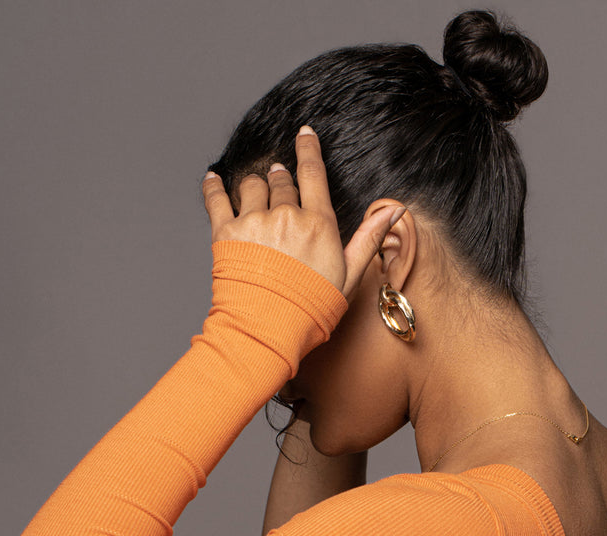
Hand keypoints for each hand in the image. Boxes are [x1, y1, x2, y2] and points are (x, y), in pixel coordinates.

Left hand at [201, 126, 404, 301]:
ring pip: (252, 185)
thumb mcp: (349, 276)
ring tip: (255, 198)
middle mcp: (285, 216)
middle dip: (281, 181)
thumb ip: (368, 239)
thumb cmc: (312, 310)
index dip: (308, 149)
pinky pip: (215, 197)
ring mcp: (254, 223)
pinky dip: (213, 186)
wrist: (269, 332)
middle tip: (280, 188)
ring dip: (254, 187)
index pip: (312, 173)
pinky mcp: (224, 233)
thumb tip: (394, 211)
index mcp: (317, 224)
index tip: (304, 133)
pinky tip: (213, 179)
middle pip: (281, 182)